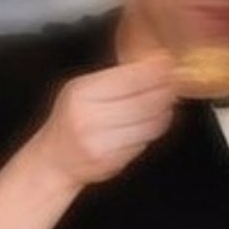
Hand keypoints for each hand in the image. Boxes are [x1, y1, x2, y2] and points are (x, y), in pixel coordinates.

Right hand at [38, 55, 176, 190]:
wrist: (54, 160)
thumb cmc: (71, 121)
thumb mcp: (82, 91)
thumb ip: (115, 80)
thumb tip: (155, 66)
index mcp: (81, 93)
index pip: (130, 79)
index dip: (155, 72)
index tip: (168, 65)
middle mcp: (89, 118)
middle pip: (144, 102)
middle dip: (165, 93)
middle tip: (174, 86)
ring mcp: (100, 143)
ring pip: (149, 125)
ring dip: (164, 114)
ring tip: (166, 106)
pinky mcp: (112, 163)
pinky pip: (143, 143)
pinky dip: (151, 133)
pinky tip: (149, 125)